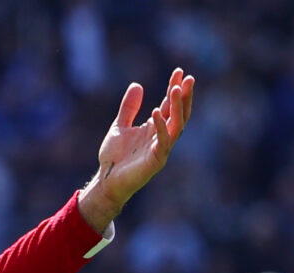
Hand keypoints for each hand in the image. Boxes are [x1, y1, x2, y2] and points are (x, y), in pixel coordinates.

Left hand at [79, 68, 194, 231]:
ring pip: (177, 126)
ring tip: (175, 90)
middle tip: (187, 78)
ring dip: (177, 108)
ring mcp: (161, 149)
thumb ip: (129, 108)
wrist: (105, 181)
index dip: (174, 88)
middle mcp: (162, 137)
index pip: (170, 105)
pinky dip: (161, 127)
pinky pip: (163, 142)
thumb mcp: (119, 126)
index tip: (178, 71)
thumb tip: (137, 85)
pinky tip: (156, 112)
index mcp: (155, 128)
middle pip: (179, 114)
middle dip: (184, 96)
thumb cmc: (114, 157)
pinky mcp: (156, 161)